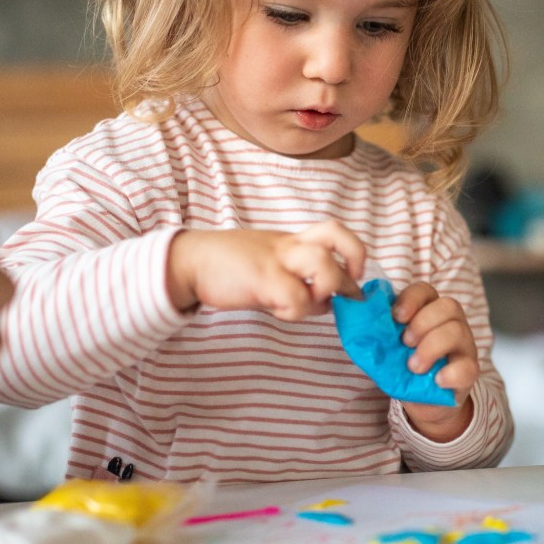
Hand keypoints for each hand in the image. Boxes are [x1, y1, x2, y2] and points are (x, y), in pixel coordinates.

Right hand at [167, 220, 364, 320]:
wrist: (190, 262)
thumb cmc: (231, 267)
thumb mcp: (270, 264)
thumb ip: (298, 278)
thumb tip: (327, 303)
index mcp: (293, 241)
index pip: (334, 231)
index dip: (353, 252)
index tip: (353, 275)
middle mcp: (289, 245)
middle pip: (337, 236)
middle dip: (351, 269)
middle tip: (344, 293)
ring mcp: (276, 260)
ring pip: (323, 263)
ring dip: (327, 289)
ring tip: (311, 303)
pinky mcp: (261, 279)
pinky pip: (295, 297)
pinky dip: (296, 311)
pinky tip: (280, 312)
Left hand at [393, 282, 476, 441]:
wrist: (424, 402)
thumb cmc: (405, 368)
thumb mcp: (389, 349)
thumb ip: (377, 335)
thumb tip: (354, 323)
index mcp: (429, 311)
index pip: (425, 290)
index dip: (411, 299)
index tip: (395, 317)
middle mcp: (451, 323)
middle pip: (448, 305)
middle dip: (422, 322)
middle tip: (405, 343)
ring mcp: (464, 346)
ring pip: (457, 331)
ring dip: (431, 347)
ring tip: (414, 366)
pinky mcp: (470, 371)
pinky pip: (468, 367)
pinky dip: (450, 373)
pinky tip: (436, 380)